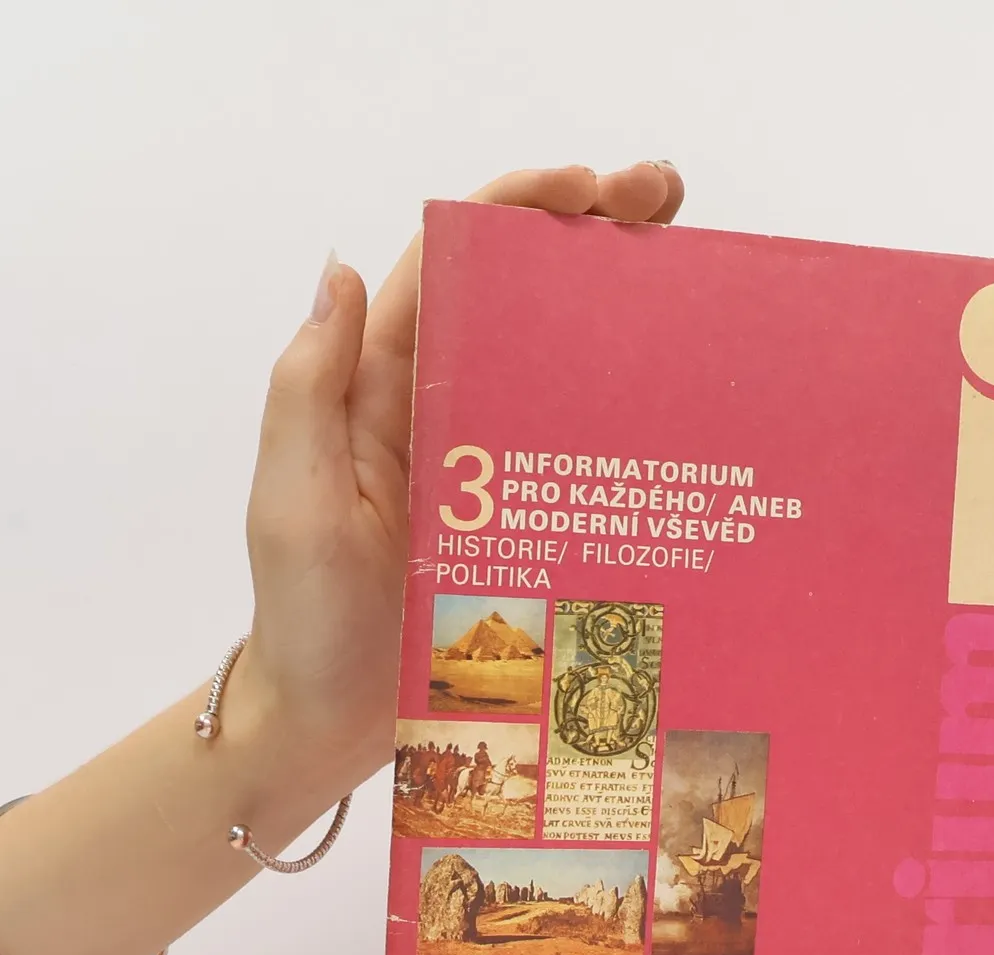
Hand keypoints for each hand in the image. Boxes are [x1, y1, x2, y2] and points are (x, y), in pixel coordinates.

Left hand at [237, 162, 685, 798]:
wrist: (328, 726)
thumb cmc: (305, 618)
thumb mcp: (295, 498)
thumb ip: (311, 388)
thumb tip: (346, 268)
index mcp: (381, 389)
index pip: (451, 267)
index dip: (518, 210)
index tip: (590, 189)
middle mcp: (440, 415)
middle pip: (519, 301)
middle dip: (590, 239)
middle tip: (670, 205)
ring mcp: (487, 475)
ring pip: (559, 370)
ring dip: (623, 321)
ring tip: (699, 280)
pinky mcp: (521, 531)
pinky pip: (577, 459)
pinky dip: (627, 423)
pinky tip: (685, 412)